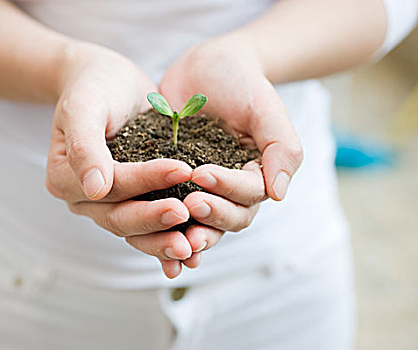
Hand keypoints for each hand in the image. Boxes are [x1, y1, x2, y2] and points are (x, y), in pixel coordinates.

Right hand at [45, 41, 195, 277]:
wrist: (109, 83)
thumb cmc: (94, 86)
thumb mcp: (84, 106)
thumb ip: (85, 145)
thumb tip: (94, 189)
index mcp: (64, 177)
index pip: (108, 186)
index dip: (144, 181)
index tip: (181, 169)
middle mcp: (84, 198)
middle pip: (119, 218)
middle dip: (154, 218)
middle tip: (187, 213)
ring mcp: (108, 204)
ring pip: (134, 230)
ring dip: (162, 239)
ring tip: (192, 245)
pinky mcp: (132, 201)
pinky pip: (149, 225)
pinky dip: (169, 234)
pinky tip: (194, 245)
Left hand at [159, 34, 302, 262]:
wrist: (206, 66)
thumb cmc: (241, 82)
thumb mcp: (265, 109)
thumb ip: (281, 148)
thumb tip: (279, 195)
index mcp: (256, 175)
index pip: (247, 194)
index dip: (226, 189)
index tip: (201, 174)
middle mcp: (230, 188)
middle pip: (227, 217)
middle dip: (209, 216)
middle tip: (187, 205)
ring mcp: (200, 189)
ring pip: (199, 221)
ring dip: (187, 232)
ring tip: (169, 233)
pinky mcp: (172, 184)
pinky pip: (168, 207)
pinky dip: (160, 224)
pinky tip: (143, 230)